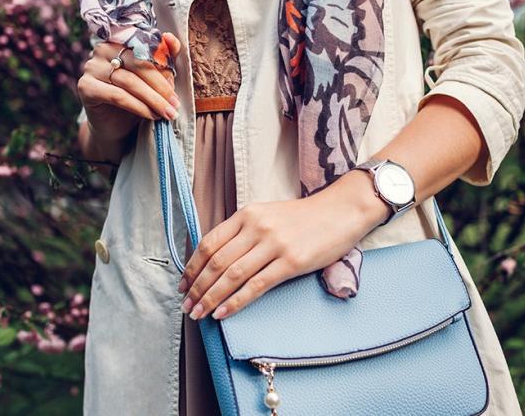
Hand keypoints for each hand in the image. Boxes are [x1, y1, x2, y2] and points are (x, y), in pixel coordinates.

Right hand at [76, 34, 181, 141]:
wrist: (115, 126)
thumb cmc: (137, 98)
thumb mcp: (154, 78)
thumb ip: (165, 57)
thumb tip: (171, 38)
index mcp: (120, 40)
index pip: (144, 47)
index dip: (163, 65)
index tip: (177, 85)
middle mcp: (102, 49)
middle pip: (137, 63)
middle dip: (160, 85)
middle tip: (175, 104)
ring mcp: (91, 67)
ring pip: (129, 81)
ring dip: (153, 99)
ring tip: (168, 112)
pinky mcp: (85, 87)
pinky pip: (117, 96)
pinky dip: (138, 107)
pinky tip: (151, 116)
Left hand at [177, 170, 389, 320]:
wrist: (341, 211)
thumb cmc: (304, 218)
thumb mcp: (267, 215)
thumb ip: (243, 232)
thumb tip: (217, 260)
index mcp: (246, 214)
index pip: (209, 242)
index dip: (192, 266)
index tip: (184, 284)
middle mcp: (257, 227)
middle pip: (216, 261)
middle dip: (197, 287)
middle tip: (187, 305)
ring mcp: (274, 244)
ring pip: (232, 275)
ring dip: (211, 298)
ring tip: (199, 313)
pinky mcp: (291, 262)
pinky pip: (256, 286)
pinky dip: (235, 302)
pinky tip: (223, 313)